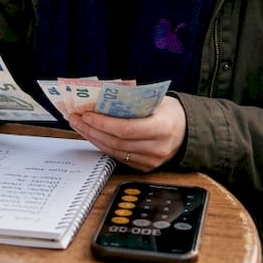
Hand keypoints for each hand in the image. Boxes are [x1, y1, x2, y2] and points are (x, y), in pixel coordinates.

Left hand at [66, 97, 186, 170]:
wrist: (188, 131)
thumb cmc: (170, 112)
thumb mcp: (156, 100)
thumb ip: (132, 100)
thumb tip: (101, 95)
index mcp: (162, 128)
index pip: (126, 129)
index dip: (103, 123)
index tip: (86, 114)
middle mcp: (157, 148)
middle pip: (116, 142)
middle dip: (91, 129)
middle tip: (75, 118)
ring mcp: (151, 161)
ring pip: (114, 151)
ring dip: (93, 138)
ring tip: (79, 125)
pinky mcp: (145, 167)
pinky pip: (118, 157)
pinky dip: (102, 145)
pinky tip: (92, 135)